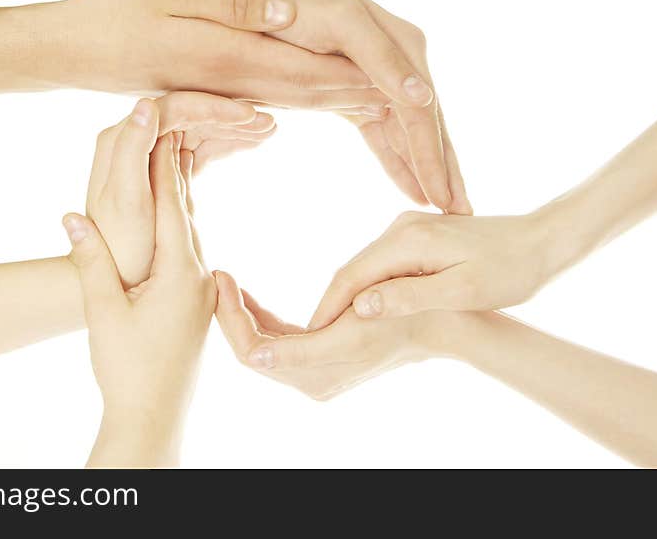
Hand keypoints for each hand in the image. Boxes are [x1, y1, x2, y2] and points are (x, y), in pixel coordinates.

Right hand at [36, 0, 387, 115]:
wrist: (72, 48)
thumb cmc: (112, 11)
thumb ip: (228, 7)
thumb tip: (285, 17)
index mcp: (233, 60)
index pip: (314, 73)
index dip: (364, 83)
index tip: (413, 101)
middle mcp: (240, 84)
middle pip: (321, 98)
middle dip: (370, 112)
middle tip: (424, 134)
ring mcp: (233, 91)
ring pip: (308, 103)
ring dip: (355, 114)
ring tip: (401, 126)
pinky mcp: (225, 90)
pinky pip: (286, 100)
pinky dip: (324, 101)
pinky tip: (347, 104)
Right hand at [64, 132, 213, 467]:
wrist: (154, 415)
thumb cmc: (127, 369)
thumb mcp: (103, 313)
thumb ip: (90, 262)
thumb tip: (71, 215)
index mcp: (180, 273)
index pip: (171, 205)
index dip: (161, 164)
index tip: (157, 124)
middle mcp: (199, 275)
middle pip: (186, 210)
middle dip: (174, 167)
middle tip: (167, 123)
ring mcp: (202, 289)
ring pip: (190, 229)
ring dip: (178, 192)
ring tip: (171, 155)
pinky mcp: (197, 302)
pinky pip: (189, 248)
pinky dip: (180, 221)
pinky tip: (174, 212)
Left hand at [86, 93, 274, 287]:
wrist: (118, 284)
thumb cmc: (124, 249)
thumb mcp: (128, 202)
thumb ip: (133, 149)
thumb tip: (147, 103)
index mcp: (122, 141)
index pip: (174, 108)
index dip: (213, 108)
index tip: (248, 116)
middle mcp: (134, 141)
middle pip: (189, 115)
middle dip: (230, 117)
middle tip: (270, 124)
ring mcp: (151, 156)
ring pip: (198, 130)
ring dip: (232, 129)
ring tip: (270, 132)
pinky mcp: (165, 173)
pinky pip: (198, 149)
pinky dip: (224, 145)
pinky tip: (251, 145)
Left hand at [214, 271, 457, 399]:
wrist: (438, 320)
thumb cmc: (398, 312)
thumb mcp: (350, 323)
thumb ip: (299, 346)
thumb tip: (253, 359)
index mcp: (313, 374)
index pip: (251, 351)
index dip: (230, 316)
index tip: (221, 276)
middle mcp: (310, 381)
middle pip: (251, 350)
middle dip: (230, 315)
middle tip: (218, 274)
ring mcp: (315, 373)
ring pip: (261, 347)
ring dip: (242, 317)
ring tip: (228, 281)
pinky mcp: (320, 361)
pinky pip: (278, 344)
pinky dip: (260, 320)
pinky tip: (249, 296)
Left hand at [269, 0, 469, 212]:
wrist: (263, 11)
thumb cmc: (299, 14)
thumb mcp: (343, 25)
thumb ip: (382, 60)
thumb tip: (426, 98)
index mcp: (406, 46)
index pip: (424, 113)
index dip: (434, 157)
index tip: (444, 196)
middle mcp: (403, 64)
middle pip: (430, 127)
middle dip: (445, 172)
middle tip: (463, 213)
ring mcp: (384, 82)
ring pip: (412, 136)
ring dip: (428, 173)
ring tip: (447, 210)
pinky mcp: (363, 96)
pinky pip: (386, 137)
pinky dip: (399, 164)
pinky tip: (413, 191)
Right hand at [309, 210, 557, 328]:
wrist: (542, 241)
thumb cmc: (510, 271)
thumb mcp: (462, 290)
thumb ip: (409, 297)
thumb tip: (360, 305)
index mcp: (409, 239)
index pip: (352, 275)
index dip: (328, 307)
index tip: (311, 336)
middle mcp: (401, 227)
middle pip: (353, 269)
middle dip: (331, 303)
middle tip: (314, 340)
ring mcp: (409, 228)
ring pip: (366, 267)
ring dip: (348, 297)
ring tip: (333, 331)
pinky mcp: (417, 235)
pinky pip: (382, 264)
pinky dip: (368, 288)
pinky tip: (365, 310)